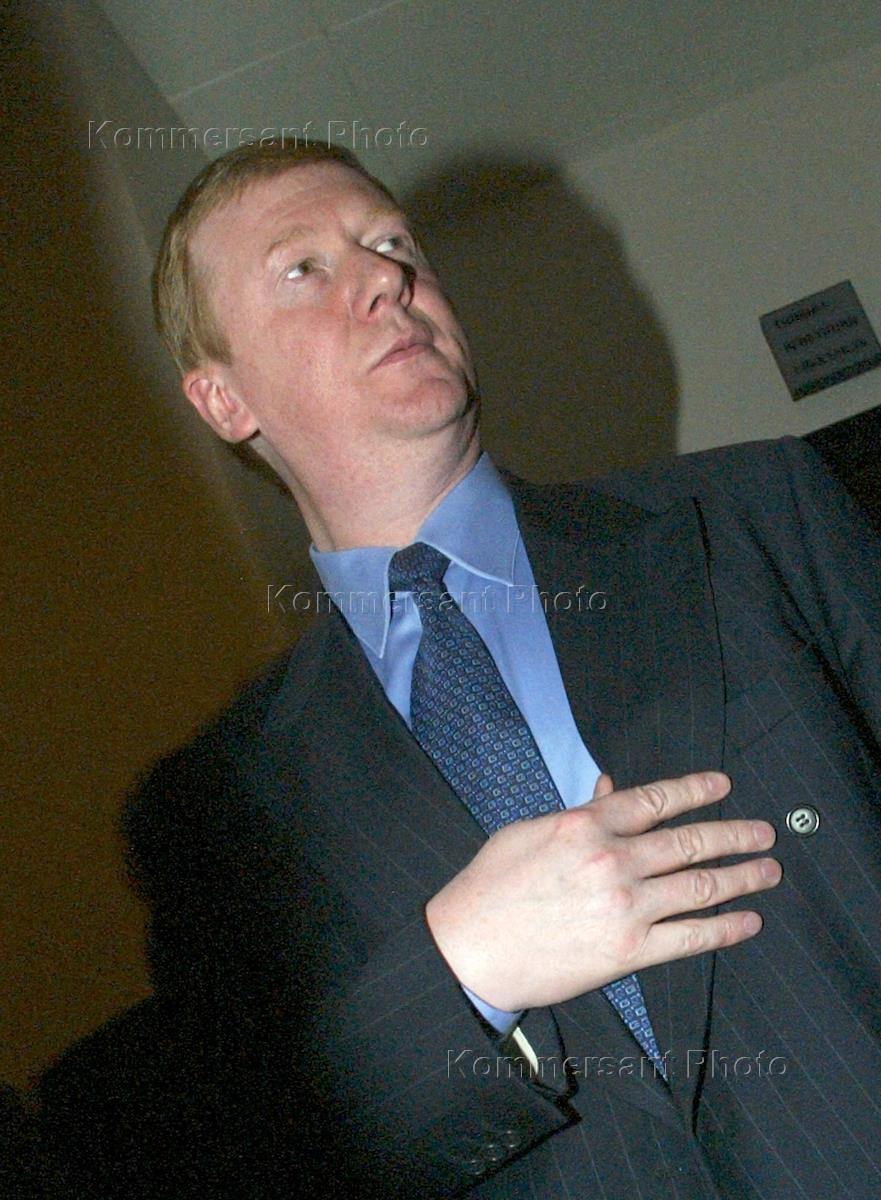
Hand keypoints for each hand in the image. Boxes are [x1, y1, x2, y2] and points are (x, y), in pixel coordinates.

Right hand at [424, 771, 779, 1010]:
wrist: (469, 949)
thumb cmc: (490, 886)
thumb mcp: (528, 831)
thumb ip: (578, 810)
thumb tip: (611, 787)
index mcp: (586, 824)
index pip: (656, 800)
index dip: (696, 790)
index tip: (723, 786)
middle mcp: (612, 860)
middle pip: (689, 842)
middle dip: (734, 834)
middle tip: (763, 833)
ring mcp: (625, 907)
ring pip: (699, 886)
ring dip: (741, 877)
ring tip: (767, 871)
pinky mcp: (628, 952)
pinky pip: (689, 937)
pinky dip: (725, 929)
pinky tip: (747, 921)